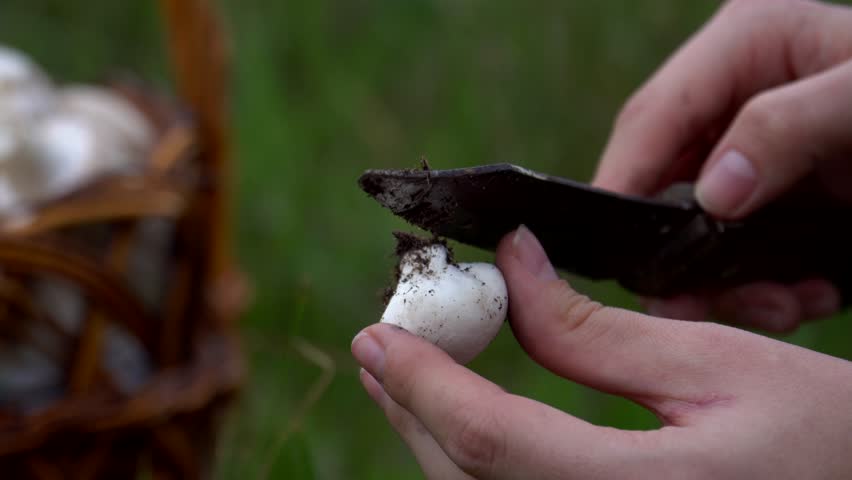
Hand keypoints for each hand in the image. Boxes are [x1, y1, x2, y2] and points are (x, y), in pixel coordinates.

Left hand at [352, 227, 851, 478]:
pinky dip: (473, 465)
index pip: (494, 442)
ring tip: (404, 375)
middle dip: (412, 408)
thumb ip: (597, 331)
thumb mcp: (721, 365)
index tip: (378, 332)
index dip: (424, 383)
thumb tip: (510, 264)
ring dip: (432, 437)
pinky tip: (466, 423)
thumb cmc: (826, 436)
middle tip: (381, 344)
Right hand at [593, 0, 851, 329]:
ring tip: (777, 306)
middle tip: (683, 304)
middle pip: (666, 176)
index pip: (655, 115)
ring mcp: (757, 153)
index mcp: (748, 46)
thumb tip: (712, 193)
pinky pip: (742, 248)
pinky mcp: (780, 198)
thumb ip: (787, 124)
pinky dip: (765, 285)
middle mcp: (739, 98)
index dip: (625, 179)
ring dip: (727, 278)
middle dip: (679, 246)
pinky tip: (805, 298)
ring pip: (698, 224)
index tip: (614, 247)